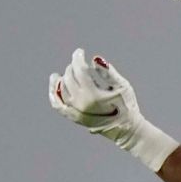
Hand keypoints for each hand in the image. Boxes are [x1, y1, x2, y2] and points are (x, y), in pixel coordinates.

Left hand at [48, 49, 176, 170]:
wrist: (126, 129)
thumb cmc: (127, 106)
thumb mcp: (122, 86)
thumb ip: (108, 72)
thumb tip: (94, 59)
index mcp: (92, 95)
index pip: (79, 71)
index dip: (78, 58)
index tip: (80, 52)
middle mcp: (81, 103)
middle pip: (69, 78)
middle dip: (72, 66)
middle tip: (79, 62)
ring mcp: (75, 111)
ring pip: (61, 89)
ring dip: (63, 77)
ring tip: (66, 71)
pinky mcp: (74, 117)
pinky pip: (58, 105)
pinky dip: (54, 94)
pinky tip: (54, 84)